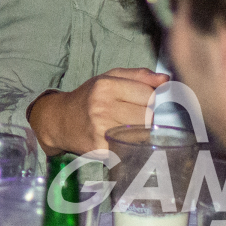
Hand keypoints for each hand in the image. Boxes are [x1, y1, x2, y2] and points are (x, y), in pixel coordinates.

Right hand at [27, 67, 168, 153]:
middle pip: (148, 116)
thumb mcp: (108, 78)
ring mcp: (101, 129)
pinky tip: (124, 141)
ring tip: (133, 129)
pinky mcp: (101, 149)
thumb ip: (138, 76)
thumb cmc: (88, 98)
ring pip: (142, 133)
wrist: (59, 120)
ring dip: (143, 133)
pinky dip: (133, 146)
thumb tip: (167, 80)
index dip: (152, 99)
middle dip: (149, 118)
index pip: (148, 94)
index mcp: (105, 85)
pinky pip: (131, 148)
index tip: (146, 103)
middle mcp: (102, 106)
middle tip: (139, 118)